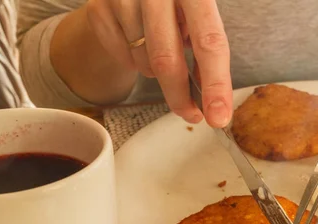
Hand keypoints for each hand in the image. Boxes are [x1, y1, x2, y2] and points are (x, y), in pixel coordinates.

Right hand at [85, 0, 232, 126]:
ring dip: (157, 72)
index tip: (218, 117)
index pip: (209, 42)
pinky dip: (135, 62)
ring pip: (144, 62)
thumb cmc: (175, 4)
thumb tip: (210, 98)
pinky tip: (139, 43)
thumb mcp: (198, 16)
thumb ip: (206, 48)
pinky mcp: (99, 8)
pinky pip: (122, 58)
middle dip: (180, 96)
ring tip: (161, 50)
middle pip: (167, 59)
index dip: (216, 84)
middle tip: (191, 113)